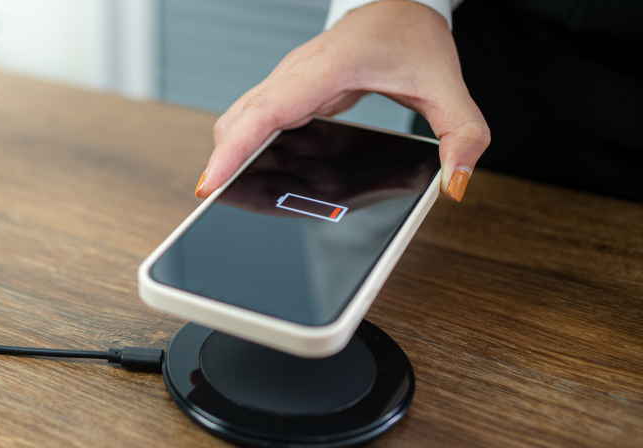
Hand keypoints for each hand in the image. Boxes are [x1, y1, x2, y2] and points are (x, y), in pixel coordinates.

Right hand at [195, 0, 489, 201]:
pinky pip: (254, 118)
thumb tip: (454, 184)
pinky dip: (245, 144)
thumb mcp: (447, 86)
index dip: (235, 148)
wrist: (399, 5)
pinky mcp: (287, 90)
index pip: (267, 110)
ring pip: (240, 118)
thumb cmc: (413, 37)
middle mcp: (297, 72)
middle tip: (217, 202)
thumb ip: (461, 135)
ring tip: (232, 192)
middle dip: (224, 161)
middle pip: (240, 118)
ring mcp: (287, 80)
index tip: (211, 181)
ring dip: (231, 153)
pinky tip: (253, 170)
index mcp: (329, 67)